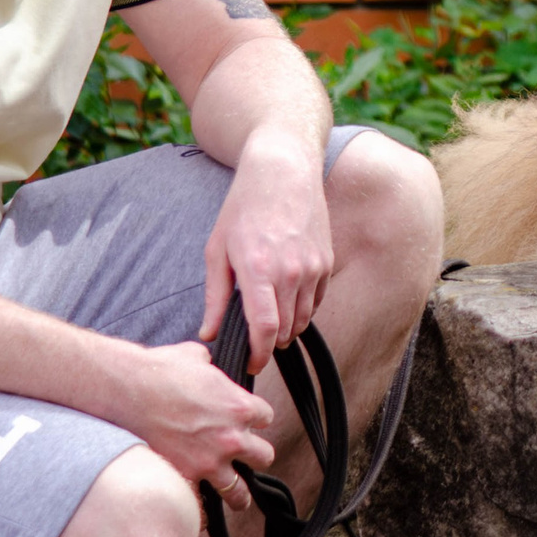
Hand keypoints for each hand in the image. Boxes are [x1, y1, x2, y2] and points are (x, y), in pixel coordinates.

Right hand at [113, 340, 275, 509]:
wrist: (126, 389)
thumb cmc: (159, 369)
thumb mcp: (196, 356)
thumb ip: (212, 366)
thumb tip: (209, 363)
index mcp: (240, 406)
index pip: (266, 418)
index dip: (255, 419)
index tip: (245, 420)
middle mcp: (231, 438)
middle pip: (264, 456)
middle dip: (254, 455)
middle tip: (244, 456)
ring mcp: (209, 462)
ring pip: (239, 491)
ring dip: (238, 492)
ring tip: (236, 497)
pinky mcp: (184, 477)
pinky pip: (202, 503)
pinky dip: (201, 504)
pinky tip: (199, 507)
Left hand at [199, 127, 335, 360]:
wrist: (283, 172)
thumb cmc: (243, 208)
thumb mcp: (217, 250)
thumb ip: (215, 297)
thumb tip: (210, 333)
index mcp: (258, 270)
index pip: (264, 330)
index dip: (258, 355)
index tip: (251, 364)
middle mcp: (291, 272)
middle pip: (285, 330)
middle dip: (270, 344)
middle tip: (255, 342)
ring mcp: (313, 268)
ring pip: (303, 319)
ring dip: (286, 328)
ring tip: (269, 319)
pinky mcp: (326, 262)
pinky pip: (316, 301)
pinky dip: (302, 308)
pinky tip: (286, 297)